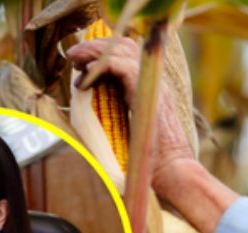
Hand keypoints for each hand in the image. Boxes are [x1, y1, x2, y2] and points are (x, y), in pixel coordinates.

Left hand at [67, 38, 194, 194]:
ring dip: (92, 52)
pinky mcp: (146, 91)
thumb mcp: (129, 133)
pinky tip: (83, 80)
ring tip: (73, 61)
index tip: (79, 64)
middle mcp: (153, 82)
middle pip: (124, 44)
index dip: (102, 51)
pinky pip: (118, 65)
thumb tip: (88, 111)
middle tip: (73, 57)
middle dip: (94, 47)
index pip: (127, 53)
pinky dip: (97, 67)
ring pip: (120, 49)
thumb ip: (115, 115)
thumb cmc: (152, 163)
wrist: (174, 173)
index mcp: (150, 88)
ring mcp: (152, 84)